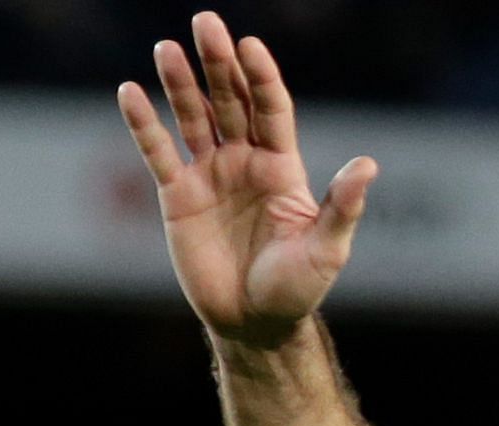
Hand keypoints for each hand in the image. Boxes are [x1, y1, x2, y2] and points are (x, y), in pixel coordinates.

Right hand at [118, 10, 377, 344]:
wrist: (255, 321)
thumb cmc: (298, 287)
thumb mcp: (328, 249)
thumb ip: (343, 206)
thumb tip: (369, 165)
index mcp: (283, 167)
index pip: (272, 110)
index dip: (262, 79)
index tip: (251, 46)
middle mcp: (246, 162)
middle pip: (231, 102)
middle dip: (218, 64)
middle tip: (206, 23)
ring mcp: (210, 175)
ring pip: (193, 118)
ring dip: (180, 84)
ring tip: (166, 48)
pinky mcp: (177, 196)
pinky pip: (159, 153)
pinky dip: (144, 125)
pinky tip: (130, 93)